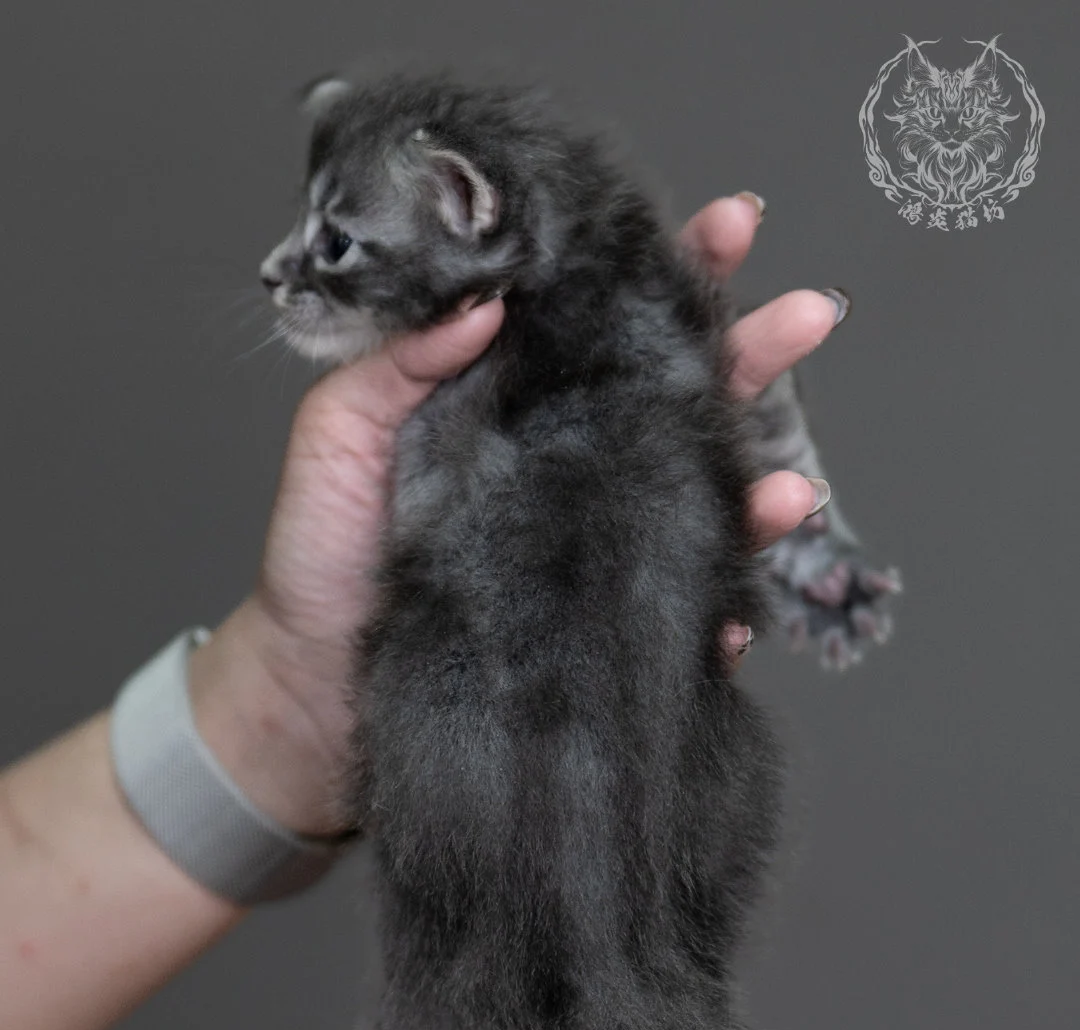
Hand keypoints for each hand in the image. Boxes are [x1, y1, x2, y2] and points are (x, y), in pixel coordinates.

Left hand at [189, 195, 839, 834]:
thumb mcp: (336, 438)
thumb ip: (397, 363)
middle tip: (809, 316)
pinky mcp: (595, 623)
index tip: (730, 226)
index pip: (599, 318)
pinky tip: (736, 620)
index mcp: (512, 399)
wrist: (312, 690)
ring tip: (789, 492)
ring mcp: (588, 542)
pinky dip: (717, 618)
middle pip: (676, 396)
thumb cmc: (317, 560)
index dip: (668, 268)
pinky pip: (675, 614)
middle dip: (752, 353)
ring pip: (697, 503)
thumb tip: (486, 300)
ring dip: (759, 493)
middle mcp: (566, 460)